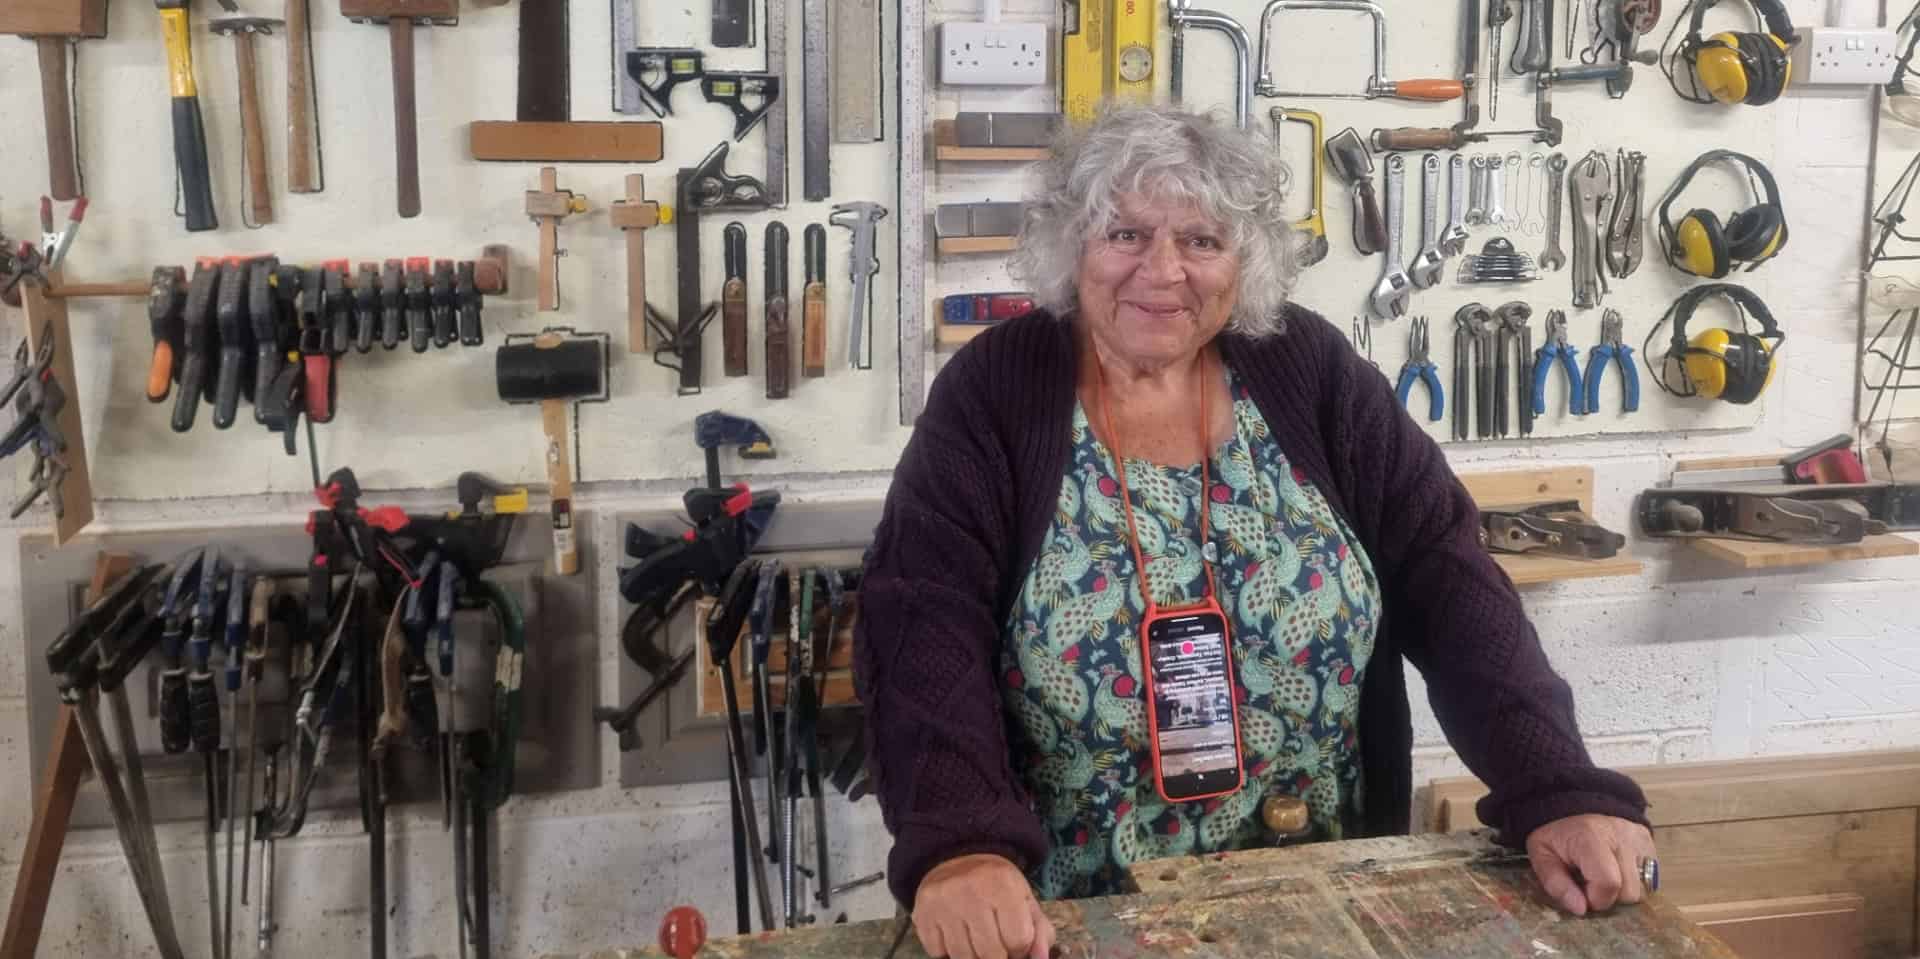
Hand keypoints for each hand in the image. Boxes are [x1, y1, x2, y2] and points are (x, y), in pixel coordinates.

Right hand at [912, 854, 1054, 958]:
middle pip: (991, 954)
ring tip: (977, 940)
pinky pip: (939, 954)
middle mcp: (971, 892)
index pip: (1019, 940)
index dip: (1019, 948)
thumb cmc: (997, 886)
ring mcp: (943, 905)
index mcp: (1003, 885)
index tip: (1014, 940)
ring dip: (974, 956)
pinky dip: (949, 952)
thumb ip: (1041, 933)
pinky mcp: (922, 915)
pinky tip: (956, 935)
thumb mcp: (1025, 900)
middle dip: (998, 955)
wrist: (957, 859)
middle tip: (996, 944)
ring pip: (964, 958)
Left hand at [1525, 814, 1656, 916]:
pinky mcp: (1650, 843)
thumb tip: (1581, 910)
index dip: (1595, 899)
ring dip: (1623, 890)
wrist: (1575, 802)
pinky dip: (1634, 880)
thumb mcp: (1542, 855)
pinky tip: (1617, 870)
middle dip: (1609, 897)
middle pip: (1630, 892)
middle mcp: (1622, 838)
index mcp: (1591, 839)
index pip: (1609, 883)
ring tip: (1604, 875)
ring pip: (1644, 888)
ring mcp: (1639, 840)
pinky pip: (1650, 878)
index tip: (1581, 893)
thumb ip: (1557, 884)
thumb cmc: (1557, 833)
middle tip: (1591, 884)